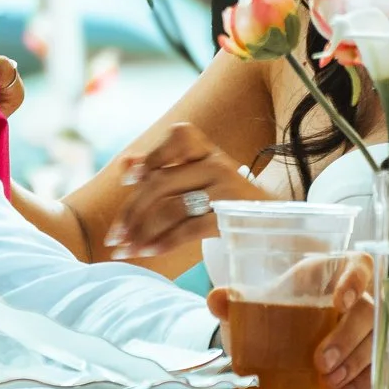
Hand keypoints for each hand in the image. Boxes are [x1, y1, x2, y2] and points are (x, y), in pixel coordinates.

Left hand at [103, 121, 264, 259]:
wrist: (274, 224)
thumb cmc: (223, 199)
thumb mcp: (197, 177)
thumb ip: (163, 167)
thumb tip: (125, 163)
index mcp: (207, 151)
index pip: (179, 136)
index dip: (151, 155)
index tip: (128, 180)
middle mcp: (217, 164)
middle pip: (161, 182)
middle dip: (131, 212)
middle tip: (114, 237)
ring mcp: (226, 190)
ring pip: (171, 208)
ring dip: (142, 233)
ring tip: (126, 250)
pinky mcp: (231, 217)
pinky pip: (188, 229)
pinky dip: (163, 241)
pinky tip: (149, 252)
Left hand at [208, 251, 375, 388]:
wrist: (283, 330)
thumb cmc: (281, 306)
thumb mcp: (260, 301)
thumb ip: (235, 299)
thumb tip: (217, 300)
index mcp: (334, 271)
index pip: (359, 265)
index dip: (356, 280)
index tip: (340, 302)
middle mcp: (360, 295)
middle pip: (369, 311)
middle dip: (347, 338)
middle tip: (321, 362)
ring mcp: (371, 326)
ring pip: (378, 341)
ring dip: (356, 364)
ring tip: (329, 382)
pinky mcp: (374, 353)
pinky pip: (379, 366)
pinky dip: (362, 382)